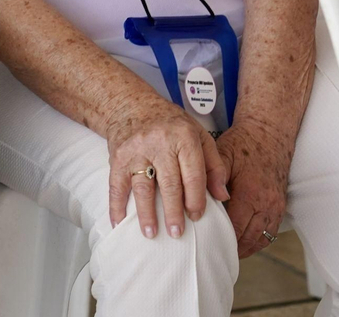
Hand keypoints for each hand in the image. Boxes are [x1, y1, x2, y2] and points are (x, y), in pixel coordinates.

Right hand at [106, 93, 230, 239]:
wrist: (132, 105)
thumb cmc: (170, 124)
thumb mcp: (199, 135)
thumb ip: (214, 165)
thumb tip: (222, 196)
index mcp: (184, 137)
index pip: (193, 174)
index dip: (196, 198)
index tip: (197, 216)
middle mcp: (160, 142)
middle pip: (169, 183)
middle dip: (174, 211)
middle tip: (177, 233)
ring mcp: (137, 149)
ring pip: (143, 187)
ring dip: (146, 213)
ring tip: (151, 234)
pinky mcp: (118, 157)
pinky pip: (117, 185)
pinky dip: (116, 206)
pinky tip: (119, 223)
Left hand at [217, 119, 293, 257]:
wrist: (269, 134)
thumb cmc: (244, 143)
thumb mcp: (223, 153)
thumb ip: (213, 175)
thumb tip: (203, 198)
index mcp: (250, 193)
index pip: (234, 226)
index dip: (219, 237)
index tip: (206, 243)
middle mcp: (266, 203)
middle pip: (247, 238)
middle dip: (230, 247)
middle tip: (212, 252)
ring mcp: (276, 206)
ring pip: (260, 239)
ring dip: (245, 248)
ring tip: (226, 251)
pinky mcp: (280, 206)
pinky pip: (271, 232)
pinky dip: (258, 241)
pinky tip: (245, 243)